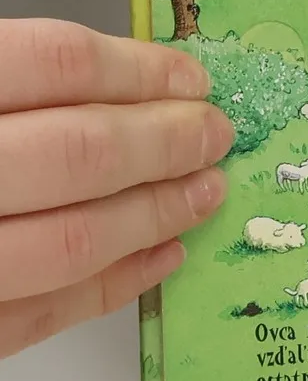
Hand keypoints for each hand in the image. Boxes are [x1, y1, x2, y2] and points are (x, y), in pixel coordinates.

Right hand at [0, 21, 230, 358]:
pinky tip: (163, 255)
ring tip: (206, 192)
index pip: (57, 66)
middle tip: (216, 136)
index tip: (190, 79)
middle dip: (167, 143)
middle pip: (80, 152)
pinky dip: (115, 284)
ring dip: (156, 214)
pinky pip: (44, 314)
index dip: (139, 70)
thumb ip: (19, 84)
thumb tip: (121, 86)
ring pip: (72, 241)